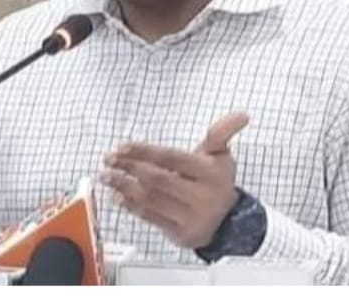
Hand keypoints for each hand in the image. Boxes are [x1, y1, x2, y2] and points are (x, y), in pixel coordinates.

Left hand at [101, 112, 248, 248]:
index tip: (122, 146)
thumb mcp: (221, 154)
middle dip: (129, 167)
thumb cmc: (216, 181)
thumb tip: (242, 115)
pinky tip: (117, 196)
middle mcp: (201, 197)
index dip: (145, 151)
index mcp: (210, 173)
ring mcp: (191, 217)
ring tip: (106, 175)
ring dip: (124, 187)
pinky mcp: (180, 234)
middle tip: (108, 158)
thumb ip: (222, 132)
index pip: (172, 159)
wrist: (228, 221)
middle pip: (157, 179)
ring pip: (151, 200)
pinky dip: (130, 206)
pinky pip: (151, 218)